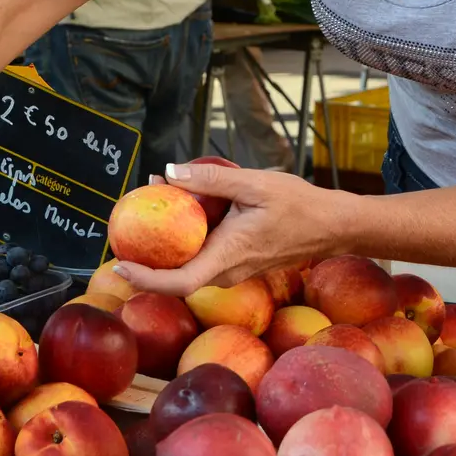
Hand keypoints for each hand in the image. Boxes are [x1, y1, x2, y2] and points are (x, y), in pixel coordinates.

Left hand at [115, 162, 359, 296]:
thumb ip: (211, 180)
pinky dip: (188, 235)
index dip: (146, 279)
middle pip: (177, 274)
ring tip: (153, 201)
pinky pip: (204, 254)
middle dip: (148, 254)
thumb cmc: (300, 205)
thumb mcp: (255, 184)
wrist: (333, 226)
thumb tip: (169, 173)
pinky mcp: (238, 262)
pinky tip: (184, 204)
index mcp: (229, 255)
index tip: (121, 265)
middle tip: (129, 220)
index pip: (179, 282)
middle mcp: (227, 271)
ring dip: (168, 240)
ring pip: (190, 263)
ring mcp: (233, 270)